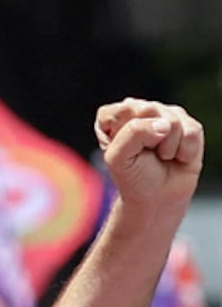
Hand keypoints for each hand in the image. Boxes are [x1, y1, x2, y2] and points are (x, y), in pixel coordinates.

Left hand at [96, 100, 203, 217]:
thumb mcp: (118, 158)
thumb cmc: (133, 177)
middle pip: (151, 109)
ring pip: (173, 121)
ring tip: (162, 156)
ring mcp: (166, 115)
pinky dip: (185, 151)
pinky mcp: (189, 125)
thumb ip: (133, 133)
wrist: (157, 196)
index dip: (128, 133)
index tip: (127, 150)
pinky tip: (177, 156)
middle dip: (150, 139)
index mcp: (113, 116)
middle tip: (147, 153)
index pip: (125, 109)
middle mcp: (140, 110)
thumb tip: (164, 124)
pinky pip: (192, 131)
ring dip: (168, 147)